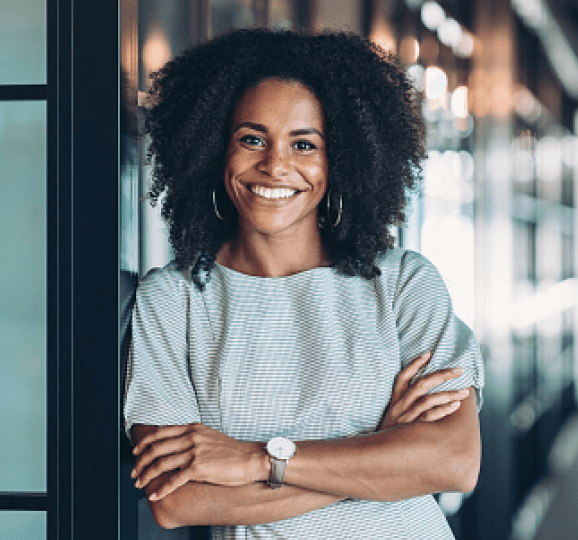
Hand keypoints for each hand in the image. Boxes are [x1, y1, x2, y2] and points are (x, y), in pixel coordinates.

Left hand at [131, 423, 267, 500]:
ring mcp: (194, 451)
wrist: (249, 459)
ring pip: (161, 463)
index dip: (144, 443)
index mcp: (192, 428)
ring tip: (140, 484)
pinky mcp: (198, 467)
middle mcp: (191, 437)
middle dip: (141, 462)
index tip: (135, 452)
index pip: (160, 432)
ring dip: (146, 475)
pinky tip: (155, 494)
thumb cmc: (231, 452)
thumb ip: (191, 438)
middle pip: (156, 448)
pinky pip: (173, 479)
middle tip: (134, 472)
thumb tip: (174, 448)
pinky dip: (161, 488)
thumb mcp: (208, 437)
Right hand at [379, 352, 469, 429]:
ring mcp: (405, 417)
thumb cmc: (390, 434)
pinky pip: (429, 417)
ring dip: (448, 393)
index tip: (429, 353)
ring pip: (427, 399)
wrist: (376, 454)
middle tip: (459, 370)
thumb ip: (404, 405)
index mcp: (395, 400)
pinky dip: (443, 410)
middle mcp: (399, 406)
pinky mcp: (411, 430)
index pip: (402, 377)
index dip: (414, 364)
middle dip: (441, 375)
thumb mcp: (392, 416)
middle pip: (421, 384)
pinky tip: (455, 406)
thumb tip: (425, 394)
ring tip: (464, 391)